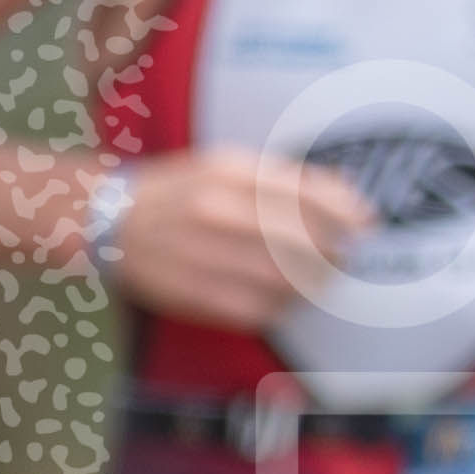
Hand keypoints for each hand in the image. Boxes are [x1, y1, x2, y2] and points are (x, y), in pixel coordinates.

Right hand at [97, 145, 373, 329]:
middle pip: (304, 240)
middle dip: (335, 251)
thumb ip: (282, 180)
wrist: (108, 220)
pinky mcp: (197, 294)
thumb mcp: (224, 165)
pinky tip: (283, 295)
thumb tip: (346, 200)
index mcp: (229, 171)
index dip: (347, 213)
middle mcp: (218, 210)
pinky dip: (283, 305)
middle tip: (343, 255)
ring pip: (287, 279)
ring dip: (313, 282)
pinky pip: (260, 308)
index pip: (308, 194)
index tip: (366, 223)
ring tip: (317, 277)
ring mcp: (206, 254)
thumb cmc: (178, 190)